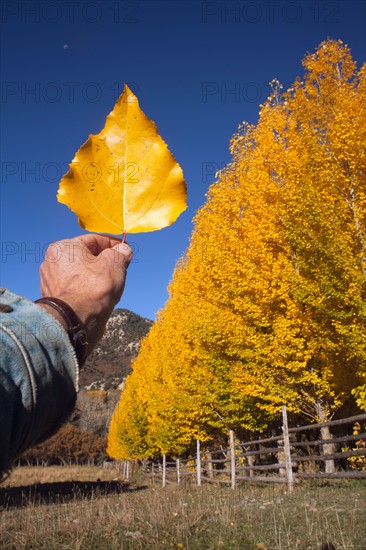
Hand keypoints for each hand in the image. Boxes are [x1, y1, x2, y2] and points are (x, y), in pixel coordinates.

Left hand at [38, 234, 131, 353]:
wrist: (76, 320)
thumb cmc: (94, 287)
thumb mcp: (115, 262)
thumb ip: (120, 252)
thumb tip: (123, 250)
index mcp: (63, 248)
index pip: (93, 240)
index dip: (112, 244)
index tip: (124, 250)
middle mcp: (51, 262)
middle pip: (86, 257)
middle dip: (104, 262)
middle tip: (120, 268)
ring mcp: (50, 281)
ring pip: (80, 273)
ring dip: (96, 276)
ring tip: (111, 285)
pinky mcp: (53, 298)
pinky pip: (75, 288)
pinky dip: (87, 290)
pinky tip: (98, 297)